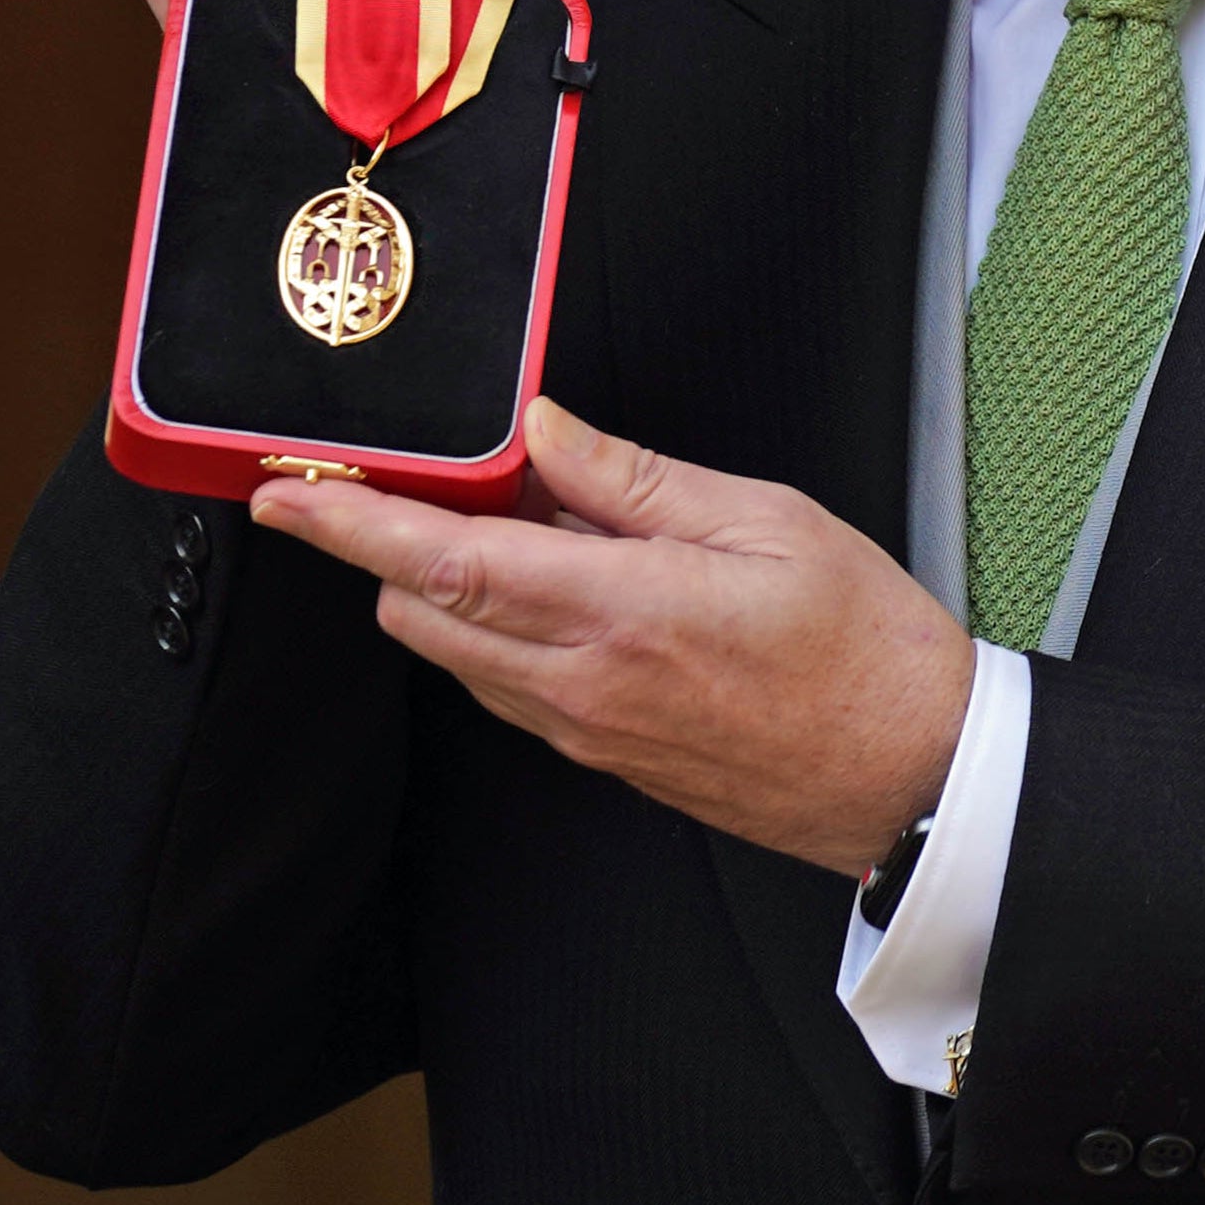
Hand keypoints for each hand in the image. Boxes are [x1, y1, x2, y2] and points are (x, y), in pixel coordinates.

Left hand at [251, 397, 974, 873]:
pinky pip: (511, 688)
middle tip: (402, 485)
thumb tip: (545, 432)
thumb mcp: (766, 522)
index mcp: (622, 613)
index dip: (352, 529)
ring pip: (460, 657)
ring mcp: (590, 731)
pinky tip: (556, 586)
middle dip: (387, 553)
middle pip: (424, 617)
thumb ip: (634, 479)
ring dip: (448, 591)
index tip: (289, 498)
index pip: (445, 564)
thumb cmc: (866, 648)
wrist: (915, 773)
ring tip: (518, 524)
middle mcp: (585, 684)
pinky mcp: (607, 758)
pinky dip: (499, 630)